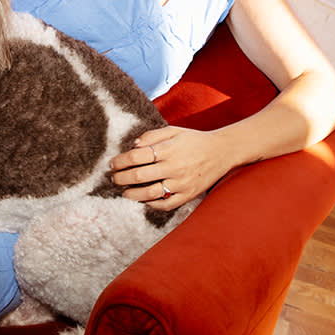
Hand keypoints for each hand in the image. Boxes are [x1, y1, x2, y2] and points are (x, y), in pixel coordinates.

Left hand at [109, 126, 233, 210]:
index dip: (121, 161)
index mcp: (169, 149)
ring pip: (151, 193)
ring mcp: (182, 183)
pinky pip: (167, 204)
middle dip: (122, 178)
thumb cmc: (194, 140)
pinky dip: (152, 205)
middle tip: (113, 178)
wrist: (222, 151)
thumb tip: (133, 145)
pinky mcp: (188, 195)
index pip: (137, 156)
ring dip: (133, 194)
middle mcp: (175, 167)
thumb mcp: (174, 130)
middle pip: (140, 176)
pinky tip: (143, 201)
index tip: (112, 164)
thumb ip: (152, 135)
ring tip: (124, 192)